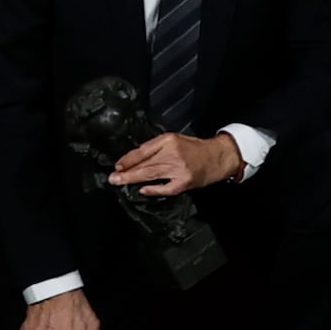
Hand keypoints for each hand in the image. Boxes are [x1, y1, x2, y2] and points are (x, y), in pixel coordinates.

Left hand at [111, 128, 243, 197]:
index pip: (143, 150)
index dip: (129, 159)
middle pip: (145, 164)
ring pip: (151, 175)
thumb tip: (136, 158)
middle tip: (113, 178)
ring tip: (120, 183)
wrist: (218, 156)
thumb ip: (157, 146)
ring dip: (134, 180)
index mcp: (169, 140)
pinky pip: (165, 188)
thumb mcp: (176, 139)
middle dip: (126, 172)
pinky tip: (143, 190)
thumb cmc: (196, 148)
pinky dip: (153, 190)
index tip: (118, 166)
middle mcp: (172, 153)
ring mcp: (178, 169)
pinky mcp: (184, 182)